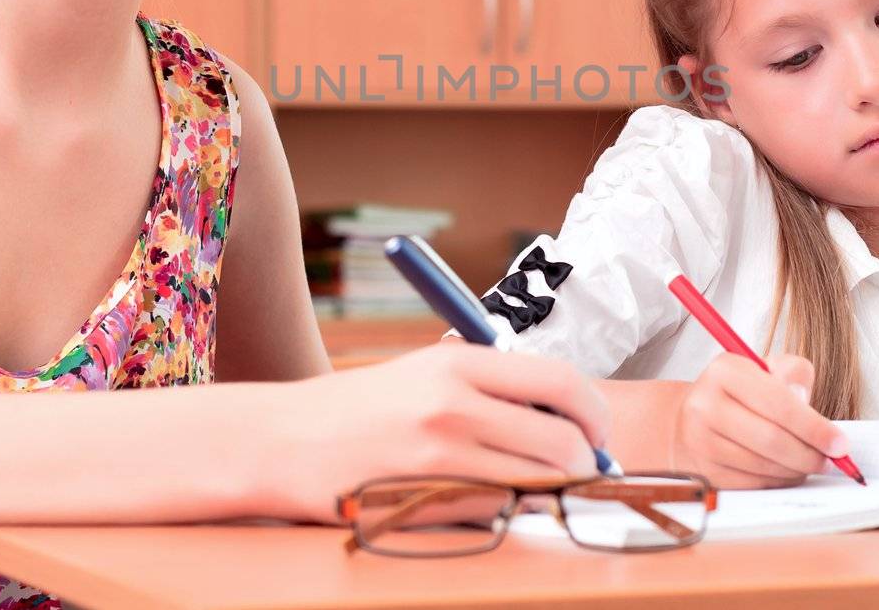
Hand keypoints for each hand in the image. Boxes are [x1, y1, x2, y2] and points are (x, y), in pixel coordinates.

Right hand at [264, 343, 609, 521]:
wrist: (281, 441)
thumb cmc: (359, 408)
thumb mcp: (425, 371)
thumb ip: (492, 386)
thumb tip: (567, 415)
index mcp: (459, 362)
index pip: (561, 381)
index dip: (594, 412)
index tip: (597, 431)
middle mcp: (453, 405)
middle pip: (562, 442)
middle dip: (584, 463)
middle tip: (582, 470)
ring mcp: (439, 458)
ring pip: (539, 485)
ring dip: (553, 493)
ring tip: (541, 487)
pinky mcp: (423, 504)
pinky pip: (499, 517)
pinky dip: (511, 515)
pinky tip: (495, 503)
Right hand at [672, 353, 847, 488]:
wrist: (694, 416)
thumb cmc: (741, 393)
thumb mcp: (769, 369)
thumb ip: (794, 374)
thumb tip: (803, 401)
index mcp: (725, 371)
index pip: (778, 403)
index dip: (814, 427)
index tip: (840, 444)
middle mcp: (705, 404)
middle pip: (771, 439)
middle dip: (810, 455)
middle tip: (829, 461)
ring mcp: (700, 440)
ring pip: (764, 466)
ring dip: (796, 470)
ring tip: (808, 463)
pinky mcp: (703, 470)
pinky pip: (752, 484)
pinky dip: (777, 481)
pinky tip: (786, 470)